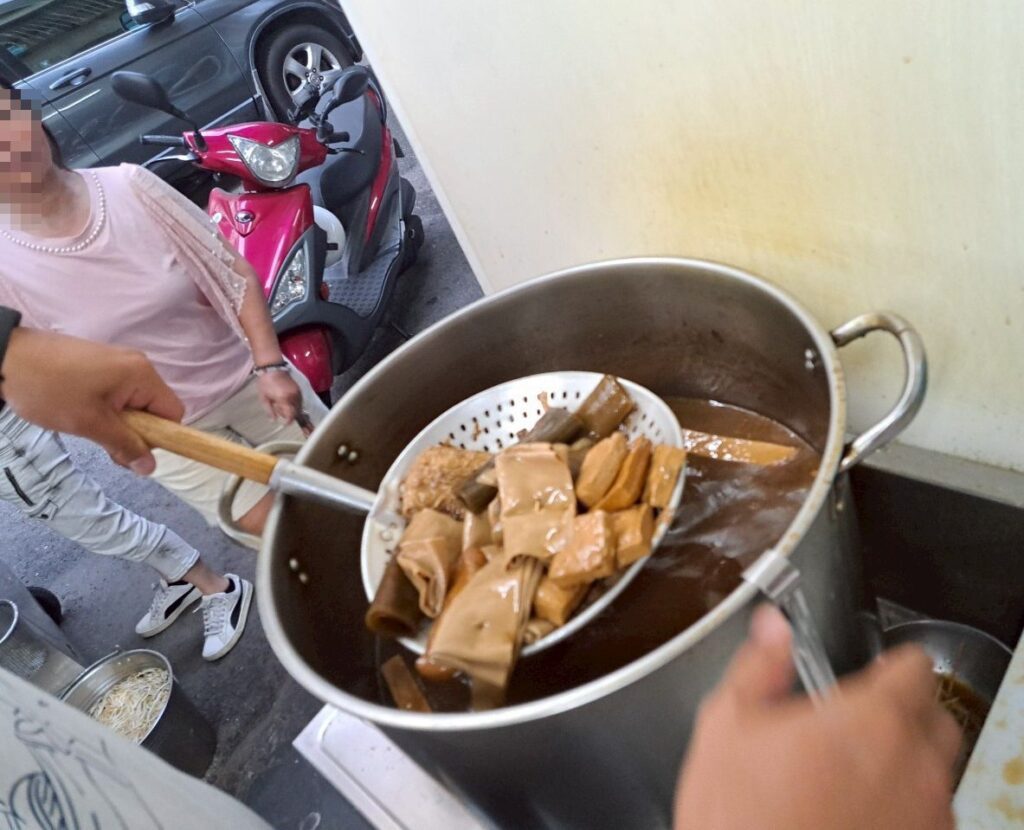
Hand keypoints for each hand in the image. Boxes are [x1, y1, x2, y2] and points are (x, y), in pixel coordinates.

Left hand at [0, 328, 183, 472]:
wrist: (6, 357)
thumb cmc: (50, 390)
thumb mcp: (89, 424)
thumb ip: (125, 445)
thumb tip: (150, 468)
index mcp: (142, 375)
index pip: (173, 414)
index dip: (160, 437)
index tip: (133, 451)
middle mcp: (137, 365)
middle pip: (154, 409)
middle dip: (136, 433)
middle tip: (106, 447)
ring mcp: (118, 363)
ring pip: (134, 404)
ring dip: (119, 424)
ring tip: (88, 429)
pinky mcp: (101, 365)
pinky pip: (118, 394)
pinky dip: (107, 410)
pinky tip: (84, 416)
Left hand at [257, 369, 302, 422]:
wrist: (272, 368)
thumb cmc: (265, 383)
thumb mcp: (264, 398)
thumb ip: (269, 410)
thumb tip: (273, 420)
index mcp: (284, 399)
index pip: (291, 415)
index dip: (288, 421)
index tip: (285, 424)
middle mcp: (293, 396)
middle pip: (296, 412)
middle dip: (289, 414)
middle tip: (278, 408)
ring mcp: (297, 392)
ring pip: (299, 406)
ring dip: (292, 409)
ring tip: (282, 404)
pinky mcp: (299, 389)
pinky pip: (300, 400)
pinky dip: (295, 403)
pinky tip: (287, 401)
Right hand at [674, 606, 960, 829]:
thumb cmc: (739, 815)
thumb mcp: (726, 725)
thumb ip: (758, 665)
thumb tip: (772, 627)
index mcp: (871, 720)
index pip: (915, 666)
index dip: (889, 663)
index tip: (867, 674)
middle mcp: (914, 767)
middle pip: (933, 717)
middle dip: (900, 713)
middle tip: (852, 726)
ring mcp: (925, 816)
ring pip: (931, 771)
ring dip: (901, 764)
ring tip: (844, 778)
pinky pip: (925, 815)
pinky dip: (901, 807)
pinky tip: (850, 814)